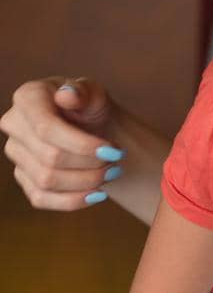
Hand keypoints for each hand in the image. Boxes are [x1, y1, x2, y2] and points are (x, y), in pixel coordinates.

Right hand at [1, 77, 122, 209]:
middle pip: (50, 157)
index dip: (82, 144)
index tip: (114, 150)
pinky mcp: (23, 177)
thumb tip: (67, 96)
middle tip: (118, 160)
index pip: (47, 129)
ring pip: (46, 180)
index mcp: (28, 98)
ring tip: (112, 172)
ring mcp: (16, 154)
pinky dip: (72, 201)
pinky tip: (97, 194)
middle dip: (91, 163)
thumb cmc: (88, 104)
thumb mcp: (92, 92)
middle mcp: (14, 125)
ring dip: (86, 182)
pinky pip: (41, 198)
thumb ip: (82, 91)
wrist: (90, 124)